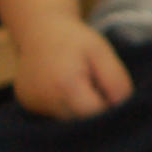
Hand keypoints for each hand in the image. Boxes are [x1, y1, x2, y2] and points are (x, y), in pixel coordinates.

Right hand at [11, 22, 129, 118]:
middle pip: (81, 121)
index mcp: (65, 85)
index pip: (95, 114)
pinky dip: (66, 106)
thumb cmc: (76, 40)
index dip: (108, 107)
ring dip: (80, 109)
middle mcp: (45, 100)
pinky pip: (54, 114)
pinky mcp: (28, 105)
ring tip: (80, 82)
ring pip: (68, 120)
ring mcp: (33, 104)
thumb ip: (116, 82)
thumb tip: (123, 108)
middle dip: (95, 110)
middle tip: (95, 84)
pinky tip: (65, 85)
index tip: (110, 90)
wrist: (39, 30)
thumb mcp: (102, 53)